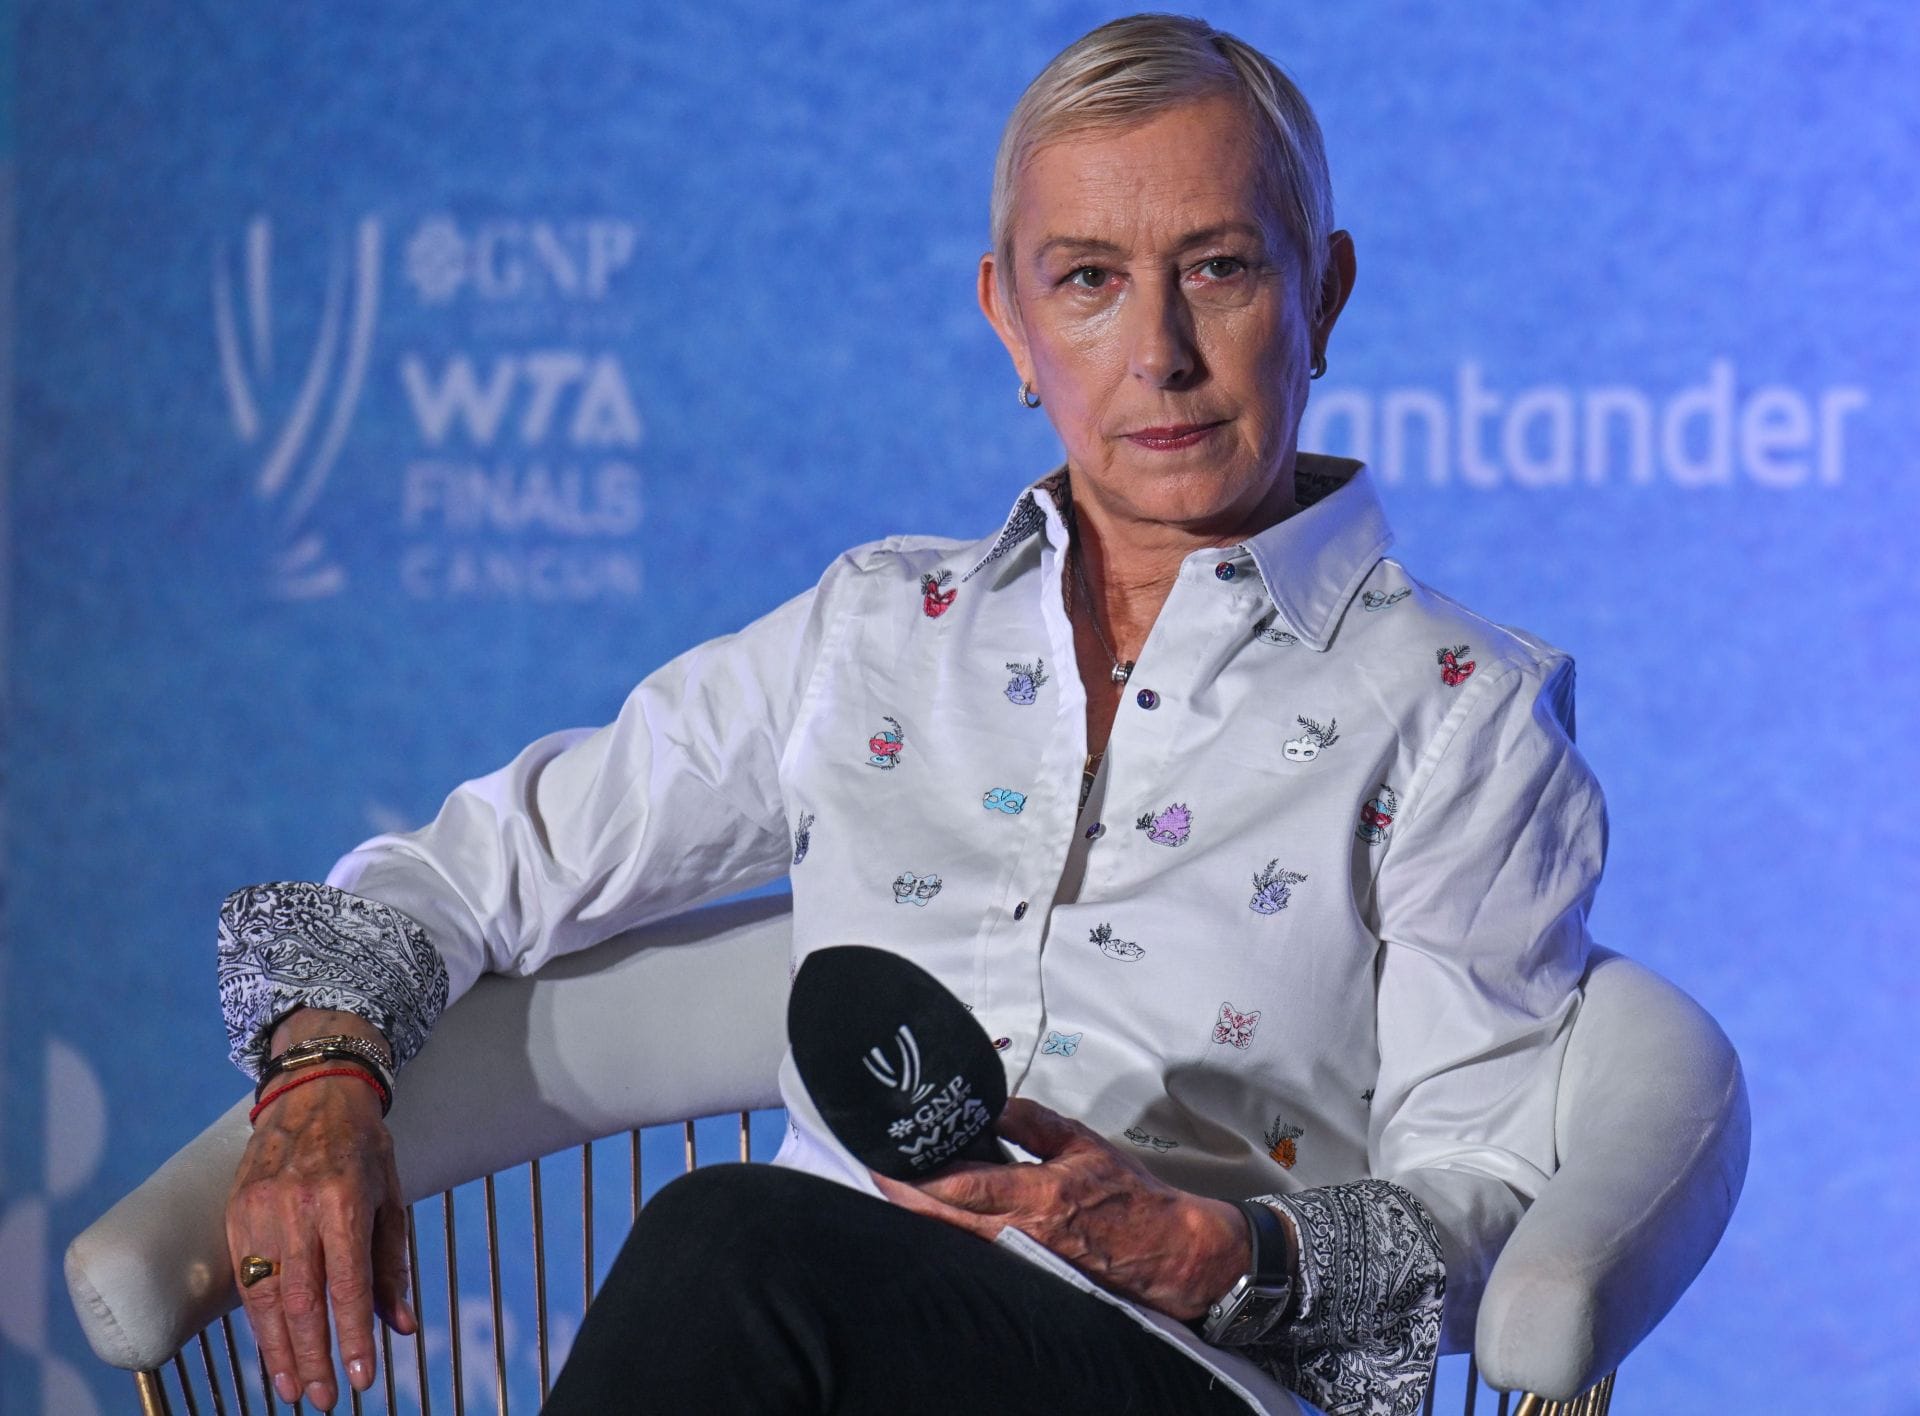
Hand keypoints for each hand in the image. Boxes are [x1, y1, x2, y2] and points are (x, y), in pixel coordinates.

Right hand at [225, 1074, 414, 1410]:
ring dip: (280, 1351)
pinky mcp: (234, 1212)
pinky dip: (258, 1321)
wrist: (313, 1091)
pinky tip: (272, 1348)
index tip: (362, 1378)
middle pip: (302, 1301)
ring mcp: (259, 1210)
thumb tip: (400, 1326)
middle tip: (326, 1398)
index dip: (353, 1338)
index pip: (348, 1286)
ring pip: (266, 1298)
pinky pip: (245, 1279)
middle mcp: (297, 1208)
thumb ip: (392, 1264)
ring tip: (295, 1388)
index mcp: (343, 1201)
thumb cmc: (362, 1146)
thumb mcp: (391, 1197)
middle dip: (314, 1357)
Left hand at [872, 1097, 1247, 1319]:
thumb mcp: (1082, 1143)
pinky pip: (975, 1248)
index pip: (960, 1188)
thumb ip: (1031, 1122)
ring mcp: (1020, 1258)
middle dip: (904, 1196)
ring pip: (954, 1237)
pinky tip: (938, 1209)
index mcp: (1037, 1198)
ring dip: (923, 1212)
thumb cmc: (1131, 1198)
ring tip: (897, 1182)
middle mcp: (1021, 1234)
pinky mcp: (1025, 1271)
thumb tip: (991, 1104)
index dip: (915, 1178)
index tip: (885, 1160)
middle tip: (875, 1169)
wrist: (1168, 1252)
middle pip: (943, 1219)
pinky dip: (951, 1228)